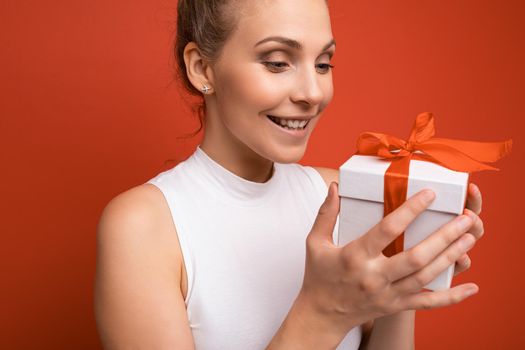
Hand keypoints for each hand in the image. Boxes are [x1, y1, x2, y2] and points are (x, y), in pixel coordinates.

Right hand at [300, 182, 478, 335]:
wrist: (321, 314)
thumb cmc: (319, 275)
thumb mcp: (315, 242)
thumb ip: (326, 214)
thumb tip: (334, 187)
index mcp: (355, 256)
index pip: (387, 230)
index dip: (410, 211)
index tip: (430, 195)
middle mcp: (374, 277)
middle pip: (416, 256)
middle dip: (444, 237)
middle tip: (465, 218)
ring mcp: (387, 295)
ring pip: (425, 277)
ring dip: (450, 257)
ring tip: (469, 238)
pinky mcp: (395, 307)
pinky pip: (427, 303)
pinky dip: (451, 297)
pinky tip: (471, 288)